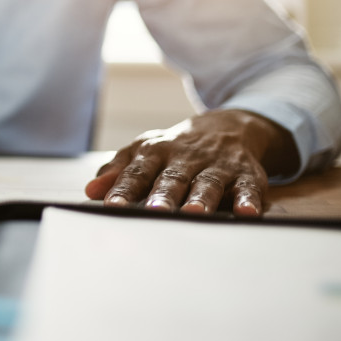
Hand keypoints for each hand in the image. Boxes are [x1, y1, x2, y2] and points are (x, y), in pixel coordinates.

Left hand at [84, 110, 298, 215]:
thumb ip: (118, 170)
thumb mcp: (144, 151)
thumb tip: (91, 191)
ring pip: (208, 183)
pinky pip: (248, 187)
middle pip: (172, 178)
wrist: (226, 126)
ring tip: (195, 214)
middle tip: (154, 212)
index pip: (137, 172)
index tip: (111, 206)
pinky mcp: (246, 174)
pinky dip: (249, 200)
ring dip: (202, 199)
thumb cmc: (175, 147)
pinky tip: (247, 214)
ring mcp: (217, 165)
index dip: (123, 188)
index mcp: (156, 152)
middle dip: (163, 196)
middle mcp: (186, 157)